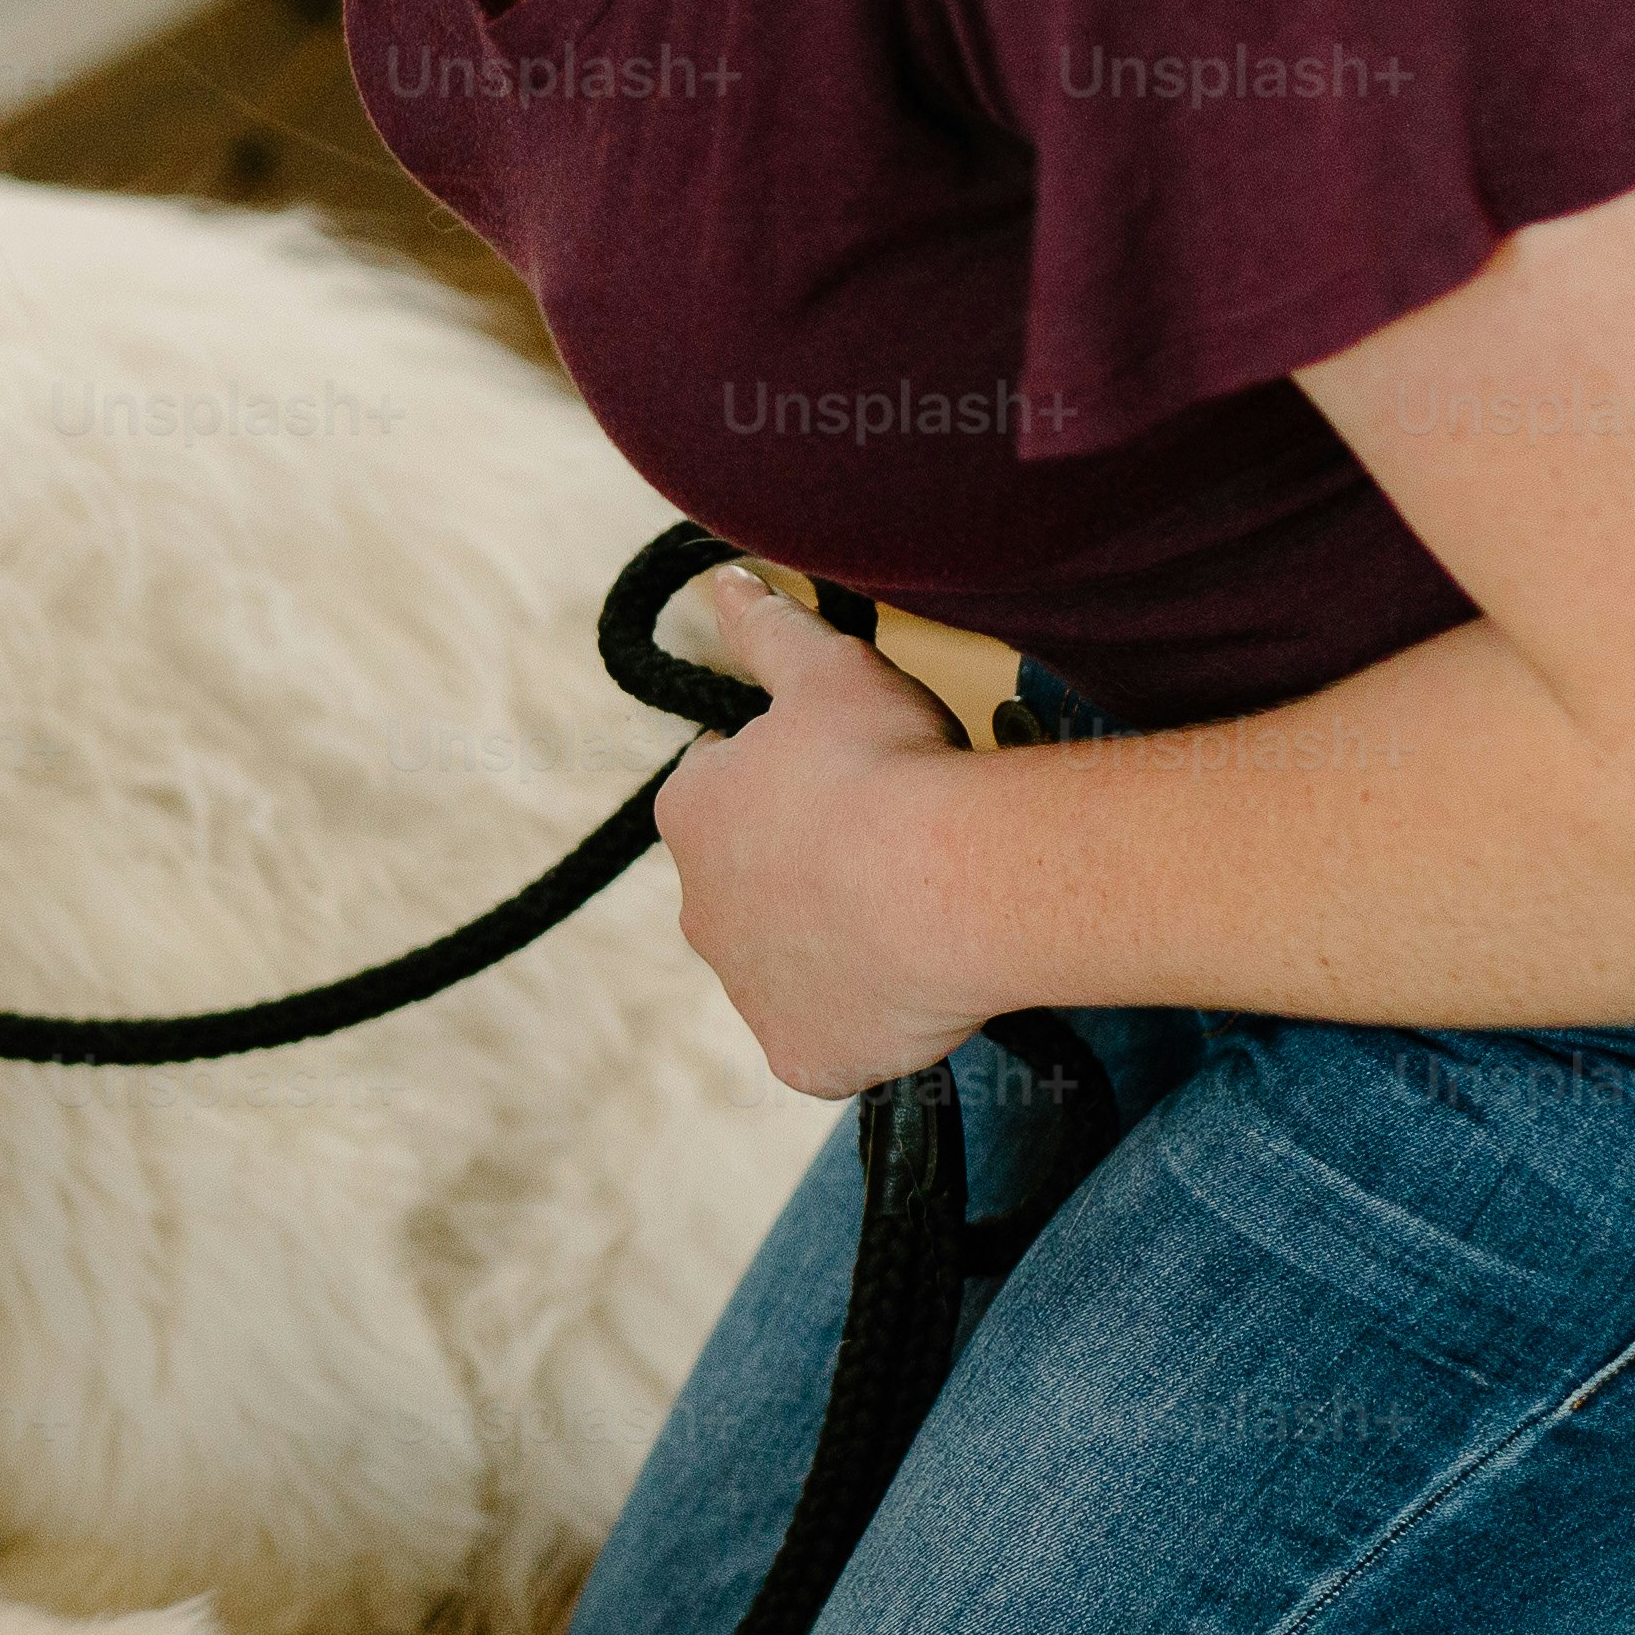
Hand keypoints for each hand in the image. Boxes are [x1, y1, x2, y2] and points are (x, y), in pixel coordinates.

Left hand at [650, 569, 991, 1096]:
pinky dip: (860, 1021)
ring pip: (789, 962)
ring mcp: (749, 991)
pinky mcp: (802, 1054)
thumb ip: (768, 628)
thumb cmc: (882, 765)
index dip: (786, 777)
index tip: (844, 773)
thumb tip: (721, 580)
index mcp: (690, 814)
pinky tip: (908, 991)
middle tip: (885, 847)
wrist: (945, 883)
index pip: (720, 788)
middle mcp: (699, 910)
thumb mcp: (825, 669)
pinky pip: (825, 1039)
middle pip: (751, 882)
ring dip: (833, 941)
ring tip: (909, 914)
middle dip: (804, 866)